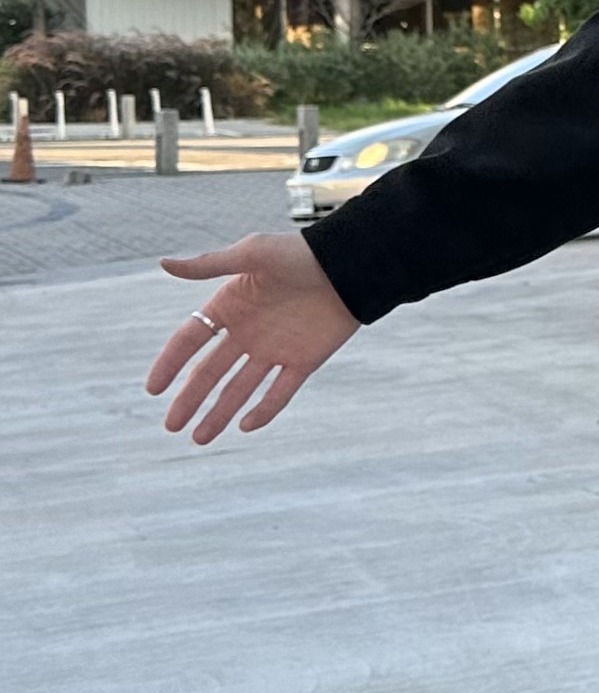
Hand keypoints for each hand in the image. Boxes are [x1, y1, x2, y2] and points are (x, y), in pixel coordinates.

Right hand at [146, 233, 360, 440]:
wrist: (351, 266)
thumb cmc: (300, 253)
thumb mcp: (253, 254)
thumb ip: (210, 264)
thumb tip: (164, 264)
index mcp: (229, 306)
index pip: (190, 340)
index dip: (170, 363)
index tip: (153, 389)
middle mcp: (247, 332)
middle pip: (210, 372)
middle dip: (190, 400)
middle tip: (171, 426)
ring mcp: (274, 349)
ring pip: (240, 389)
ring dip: (220, 414)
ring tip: (199, 439)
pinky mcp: (303, 362)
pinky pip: (280, 392)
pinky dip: (264, 410)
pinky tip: (245, 427)